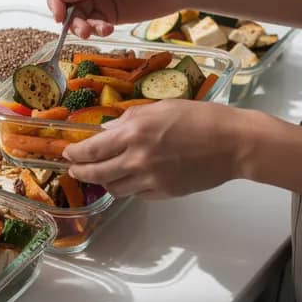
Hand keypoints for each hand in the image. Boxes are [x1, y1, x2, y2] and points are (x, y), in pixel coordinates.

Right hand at [46, 0, 200, 38]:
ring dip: (83, 26)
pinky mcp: (108, 13)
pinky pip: (93, 24)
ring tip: (95, 31)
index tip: (59, 13)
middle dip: (70, 16)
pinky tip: (108, 30)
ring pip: (78, 16)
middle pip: (65, 0)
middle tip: (80, 29)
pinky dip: (96, 30)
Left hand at [63, 100, 254, 198]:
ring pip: (114, 188)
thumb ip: (131, 119)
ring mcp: (151, 179)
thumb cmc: (202, 118)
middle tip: (74, 170)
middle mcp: (138, 159)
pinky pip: (136, 194)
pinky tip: (131, 178)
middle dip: (80, 172)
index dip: (75, 154)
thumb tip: (108, 130)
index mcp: (135, 132)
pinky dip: (129, 187)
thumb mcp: (161, 107)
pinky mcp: (164, 193)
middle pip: (97, 173)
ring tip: (103, 174)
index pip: (92, 149)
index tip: (67, 153)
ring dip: (105, 181)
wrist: (234, 143)